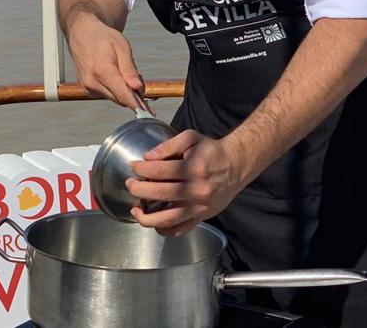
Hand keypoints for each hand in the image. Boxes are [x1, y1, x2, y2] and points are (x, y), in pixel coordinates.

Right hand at [66, 15, 146, 108]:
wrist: (82, 34)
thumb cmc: (102, 38)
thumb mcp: (122, 47)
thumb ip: (130, 69)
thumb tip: (137, 88)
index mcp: (102, 71)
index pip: (123, 96)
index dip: (138, 105)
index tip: (148, 112)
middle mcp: (92, 82)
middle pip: (120, 99)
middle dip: (133, 94)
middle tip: (138, 80)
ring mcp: (87, 87)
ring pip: (114, 98)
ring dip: (123, 91)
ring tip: (123, 73)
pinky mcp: (86, 89)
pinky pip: (107, 95)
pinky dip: (115, 89)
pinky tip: (114, 76)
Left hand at [126, 129, 248, 236]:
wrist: (236, 166)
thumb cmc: (211, 151)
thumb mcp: (191, 138)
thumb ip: (168, 145)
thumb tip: (147, 157)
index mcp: (193, 168)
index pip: (159, 171)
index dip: (141, 169)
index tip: (134, 166)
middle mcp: (197, 190)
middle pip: (160, 194)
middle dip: (138, 189)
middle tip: (130, 184)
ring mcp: (199, 207)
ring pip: (168, 219)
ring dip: (146, 217)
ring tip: (135, 209)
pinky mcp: (202, 217)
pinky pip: (180, 229)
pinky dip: (164, 229)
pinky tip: (153, 222)